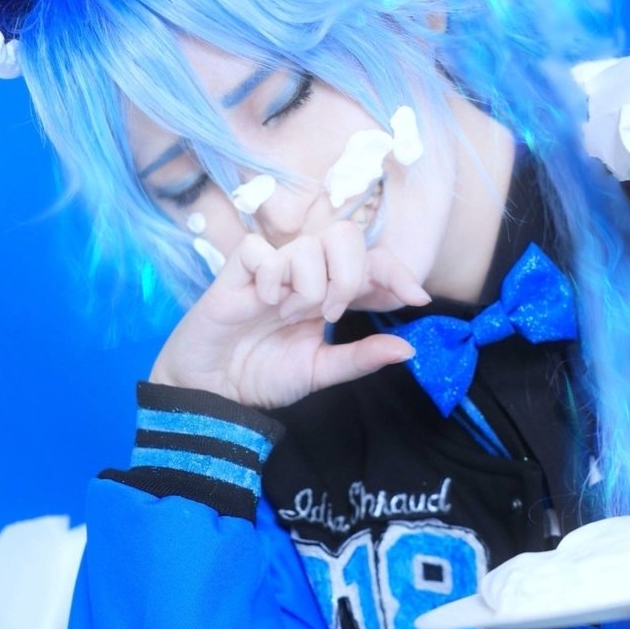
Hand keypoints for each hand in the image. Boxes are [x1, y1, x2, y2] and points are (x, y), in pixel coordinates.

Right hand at [149, 221, 428, 408]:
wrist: (214, 392)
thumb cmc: (262, 376)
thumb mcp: (320, 371)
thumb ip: (361, 358)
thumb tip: (410, 349)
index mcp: (330, 293)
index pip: (372, 263)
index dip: (396, 272)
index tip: (416, 298)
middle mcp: (305, 274)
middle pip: (346, 236)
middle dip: (350, 274)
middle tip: (332, 313)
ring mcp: (273, 270)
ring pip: (308, 245)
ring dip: (308, 285)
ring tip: (287, 314)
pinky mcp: (237, 271)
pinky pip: (261, 251)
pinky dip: (269, 276)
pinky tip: (262, 301)